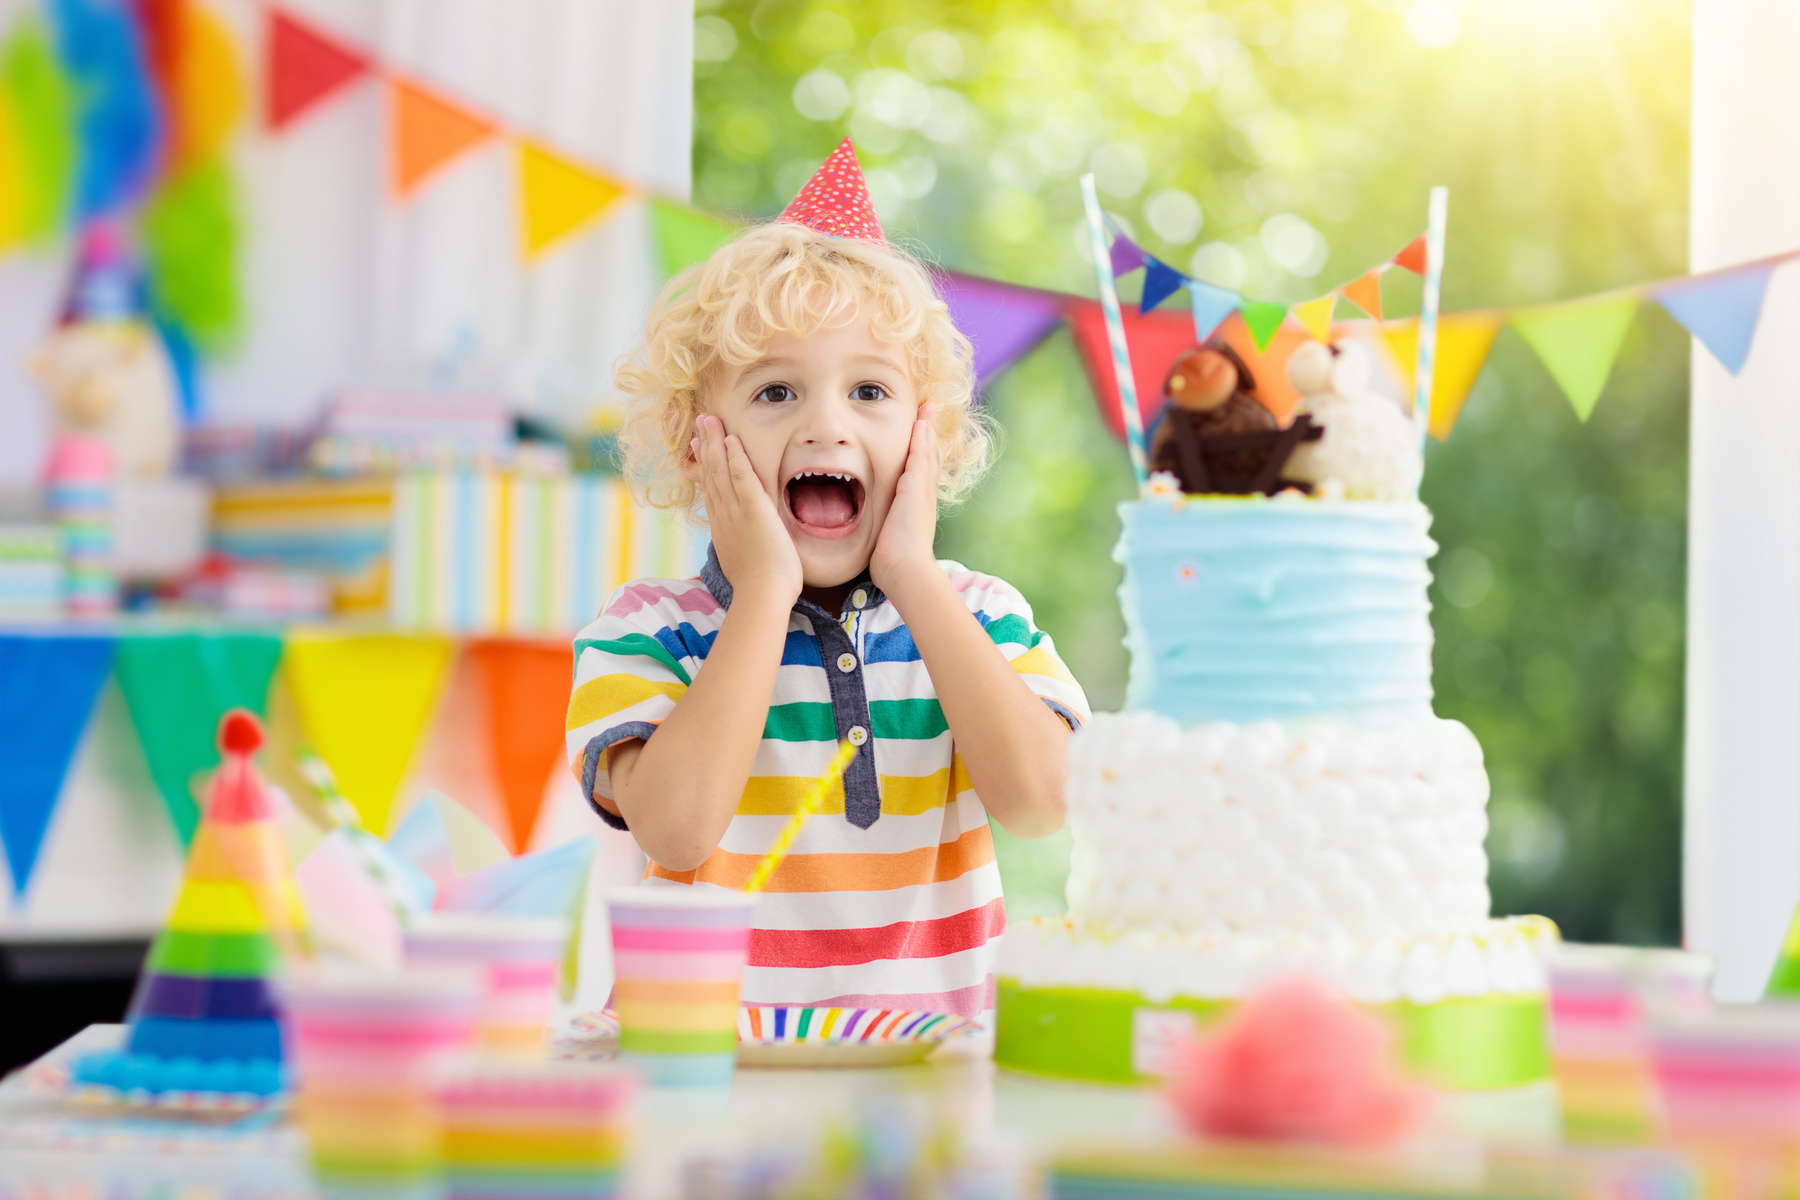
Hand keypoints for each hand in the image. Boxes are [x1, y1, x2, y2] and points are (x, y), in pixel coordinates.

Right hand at [694, 413, 802, 607]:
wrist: (761, 597)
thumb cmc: (760, 590)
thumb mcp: (743, 566)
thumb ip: (741, 552)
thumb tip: (742, 551)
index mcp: (722, 530)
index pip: (710, 492)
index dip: (703, 468)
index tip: (697, 449)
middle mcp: (723, 517)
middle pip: (710, 475)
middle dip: (704, 447)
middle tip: (698, 425)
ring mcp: (736, 512)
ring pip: (720, 471)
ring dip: (714, 443)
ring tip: (708, 420)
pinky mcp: (754, 509)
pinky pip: (742, 476)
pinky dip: (735, 456)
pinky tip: (731, 438)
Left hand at [871, 407, 940, 599]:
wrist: (904, 569)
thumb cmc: (893, 561)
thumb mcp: (888, 539)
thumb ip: (884, 530)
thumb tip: (876, 538)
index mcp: (916, 505)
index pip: (920, 472)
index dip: (921, 453)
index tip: (920, 436)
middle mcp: (924, 495)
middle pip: (929, 457)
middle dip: (928, 435)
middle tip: (928, 412)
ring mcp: (922, 491)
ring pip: (927, 453)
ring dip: (927, 429)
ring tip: (927, 408)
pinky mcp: (917, 489)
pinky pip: (921, 457)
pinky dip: (922, 438)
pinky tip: (921, 421)